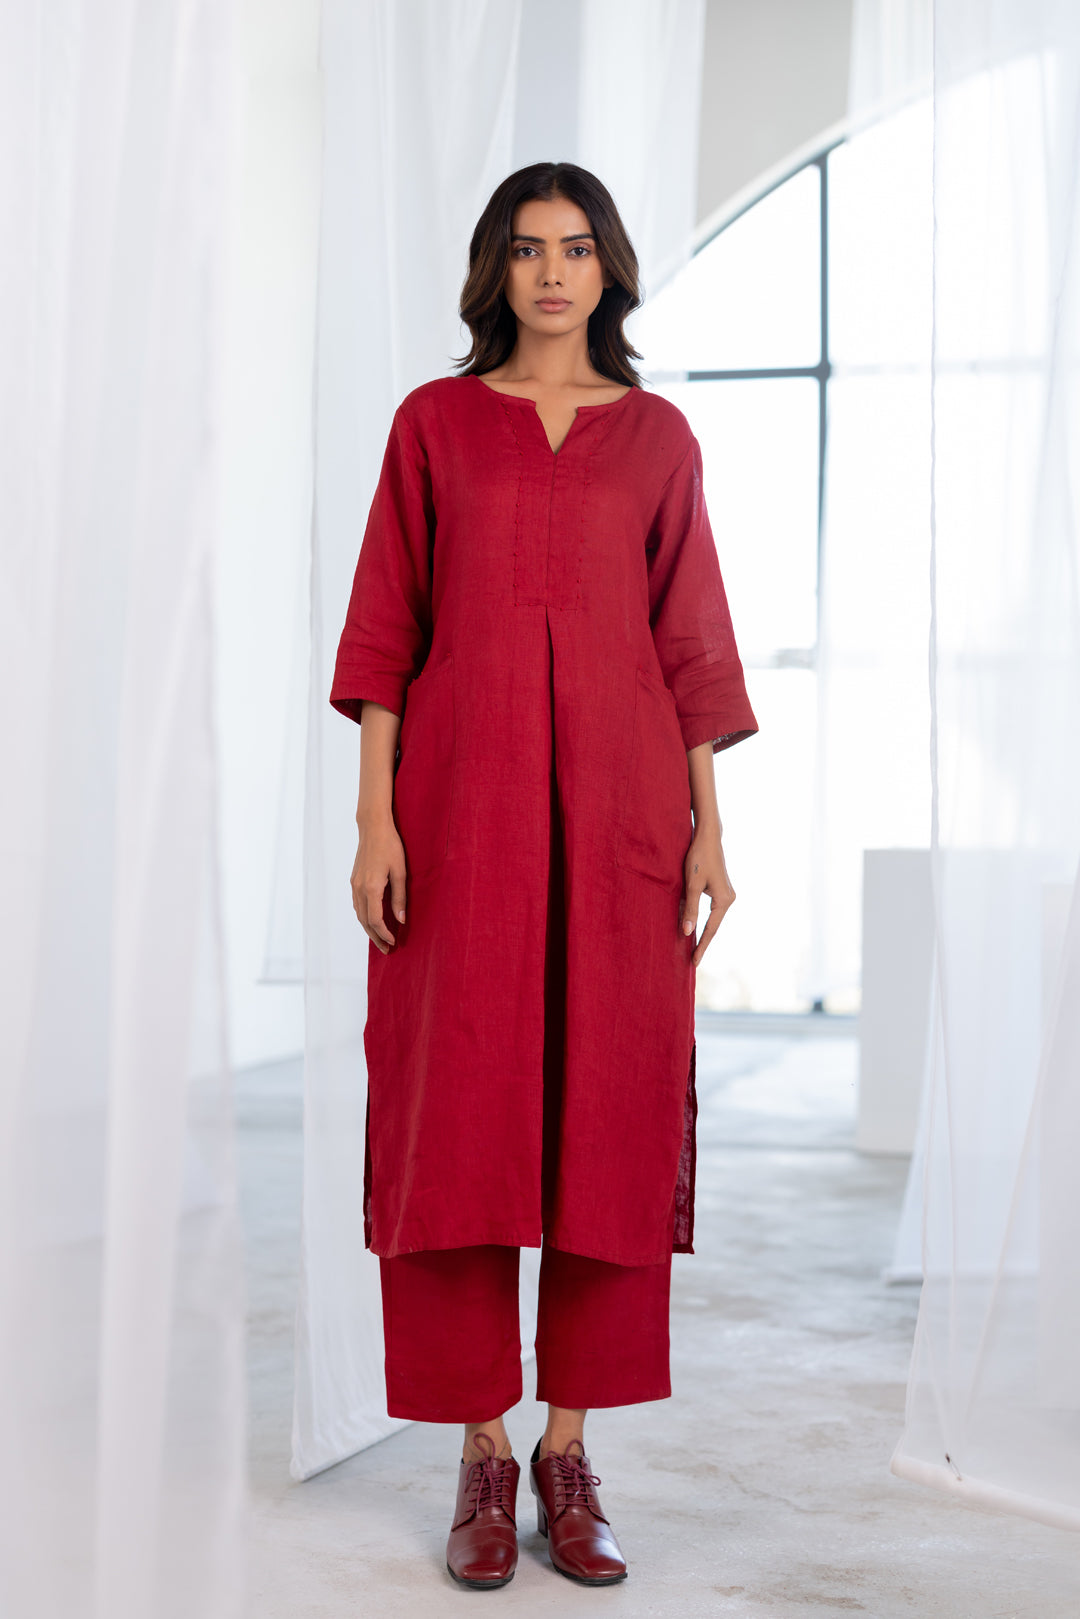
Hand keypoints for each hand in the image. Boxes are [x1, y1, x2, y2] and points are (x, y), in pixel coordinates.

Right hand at [351, 816, 406, 953]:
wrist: (373, 827)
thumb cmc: (390, 846)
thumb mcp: (400, 872)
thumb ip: (399, 897)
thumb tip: (401, 920)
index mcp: (371, 888)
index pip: (375, 920)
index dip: (384, 934)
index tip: (394, 942)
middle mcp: (359, 888)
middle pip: (365, 921)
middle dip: (375, 937)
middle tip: (387, 950)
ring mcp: (354, 884)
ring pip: (359, 914)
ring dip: (369, 929)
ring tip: (381, 939)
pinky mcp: (354, 880)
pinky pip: (357, 905)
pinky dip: (364, 917)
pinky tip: (372, 920)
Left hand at [680, 822, 735, 967]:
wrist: (708, 837)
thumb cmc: (698, 858)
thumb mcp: (691, 884)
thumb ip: (689, 909)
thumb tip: (686, 932)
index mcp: (724, 900)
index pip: (710, 929)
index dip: (701, 946)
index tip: (694, 962)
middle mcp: (728, 899)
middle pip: (713, 926)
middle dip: (702, 942)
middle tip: (692, 961)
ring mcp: (725, 894)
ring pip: (711, 918)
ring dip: (701, 931)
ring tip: (691, 948)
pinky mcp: (720, 889)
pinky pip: (710, 910)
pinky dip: (701, 918)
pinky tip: (692, 927)